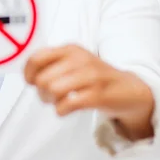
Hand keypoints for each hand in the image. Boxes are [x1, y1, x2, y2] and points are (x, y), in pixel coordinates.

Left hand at [24, 44, 154, 140]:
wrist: (130, 89)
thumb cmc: (96, 78)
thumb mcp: (75, 63)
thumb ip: (53, 64)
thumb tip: (29, 76)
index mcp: (71, 49)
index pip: (37, 58)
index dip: (29, 74)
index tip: (32, 82)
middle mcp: (80, 59)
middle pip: (43, 79)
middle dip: (41, 92)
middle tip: (49, 97)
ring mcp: (91, 76)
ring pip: (53, 90)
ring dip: (51, 101)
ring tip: (58, 102)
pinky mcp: (98, 94)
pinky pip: (68, 104)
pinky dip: (62, 110)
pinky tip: (66, 109)